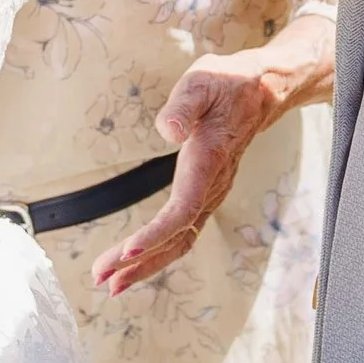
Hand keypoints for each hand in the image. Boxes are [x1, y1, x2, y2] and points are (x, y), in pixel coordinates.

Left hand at [92, 14, 335, 296]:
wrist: (261, 92)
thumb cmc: (227, 84)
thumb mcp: (203, 81)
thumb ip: (183, 104)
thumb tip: (168, 131)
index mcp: (209, 160)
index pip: (183, 208)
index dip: (155, 233)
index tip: (126, 251)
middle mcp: (213, 185)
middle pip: (177, 236)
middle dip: (140, 262)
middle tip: (102, 278)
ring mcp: (211, 194)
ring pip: (180, 240)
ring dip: (146, 263)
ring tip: (110, 281)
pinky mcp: (205, 194)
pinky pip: (183, 231)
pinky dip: (157, 249)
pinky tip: (134, 260)